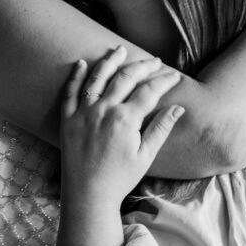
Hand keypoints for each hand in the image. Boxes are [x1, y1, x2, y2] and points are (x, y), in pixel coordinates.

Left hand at [60, 46, 184, 205]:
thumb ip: (161, 128)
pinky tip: (82, 63)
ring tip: (120, 49)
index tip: (174, 75)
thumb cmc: (119, 179)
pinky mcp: (67, 119)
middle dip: (143, 66)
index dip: (164, 80)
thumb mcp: (146, 156)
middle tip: (155, 61)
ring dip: (110, 61)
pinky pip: (70, 91)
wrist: (87, 195)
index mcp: (125, 119)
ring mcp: (83, 113)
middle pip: (126, 77)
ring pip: (97, 77)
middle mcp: (103, 110)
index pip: (149, 91)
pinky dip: (76, 75)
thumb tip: (178, 108)